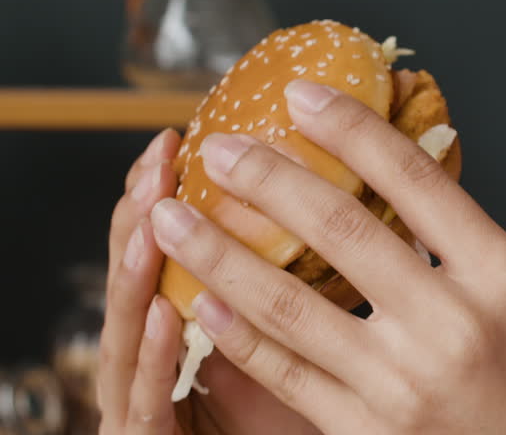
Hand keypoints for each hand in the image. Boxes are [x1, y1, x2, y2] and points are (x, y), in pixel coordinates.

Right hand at [100, 130, 321, 434]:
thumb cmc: (282, 429)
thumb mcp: (286, 360)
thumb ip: (290, 301)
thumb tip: (333, 216)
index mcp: (179, 340)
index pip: (163, 261)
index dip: (166, 204)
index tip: (179, 143)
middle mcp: (153, 368)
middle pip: (135, 284)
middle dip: (141, 218)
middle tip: (159, 160)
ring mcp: (139, 410)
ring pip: (128, 335)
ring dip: (137, 271)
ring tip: (153, 211)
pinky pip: (143, 404)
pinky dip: (155, 355)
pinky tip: (170, 308)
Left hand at [150, 80, 505, 434]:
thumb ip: (456, 240)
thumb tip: (376, 170)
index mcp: (502, 274)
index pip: (418, 181)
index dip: (354, 130)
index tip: (302, 96)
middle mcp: (455, 323)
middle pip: (343, 230)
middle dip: (268, 180)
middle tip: (218, 148)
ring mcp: (405, 383)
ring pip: (290, 304)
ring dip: (220, 253)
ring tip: (173, 218)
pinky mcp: (367, 432)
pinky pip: (284, 372)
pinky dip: (236, 333)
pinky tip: (203, 300)